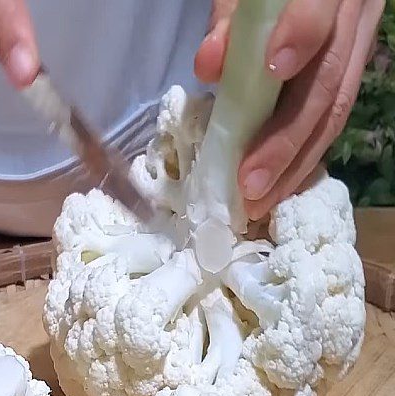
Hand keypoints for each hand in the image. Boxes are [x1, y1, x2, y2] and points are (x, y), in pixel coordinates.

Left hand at [195, 0, 384, 219]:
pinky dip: (303, 159)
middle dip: (285, 141)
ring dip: (295, 165)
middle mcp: (354, 14)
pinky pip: (332, 121)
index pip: (321, 5)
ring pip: (336, 111)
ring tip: (260, 203)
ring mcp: (359, 45)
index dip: (302, 34)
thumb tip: (209, 66)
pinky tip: (279, 188)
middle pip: (327, 83)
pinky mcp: (351, 72)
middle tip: (250, 184)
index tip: (274, 67)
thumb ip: (228, 22)